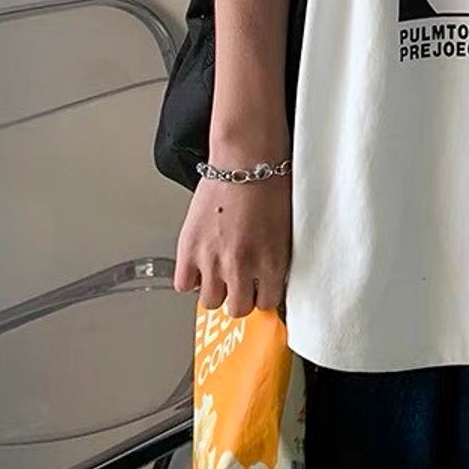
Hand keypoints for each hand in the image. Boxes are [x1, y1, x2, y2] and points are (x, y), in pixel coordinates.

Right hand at [174, 175, 291, 316]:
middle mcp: (242, 266)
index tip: (261, 289)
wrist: (246, 158)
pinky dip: (191, 278)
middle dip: (240, 296)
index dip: (263, 295)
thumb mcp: (285, 229)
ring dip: (216, 289)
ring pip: (210, 302)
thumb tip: (268, 278)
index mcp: (272, 262)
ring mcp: (213, 260)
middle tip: (240, 282)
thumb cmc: (271, 184)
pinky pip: (183, 284)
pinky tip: (201, 264)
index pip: (268, 303)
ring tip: (220, 271)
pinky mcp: (189, 248)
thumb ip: (275, 259)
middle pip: (238, 309)